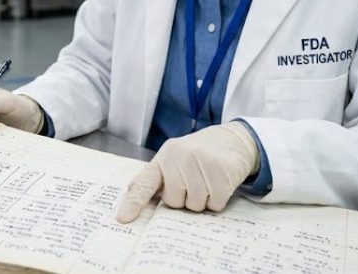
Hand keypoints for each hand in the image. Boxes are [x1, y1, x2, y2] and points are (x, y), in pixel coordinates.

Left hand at [115, 121, 258, 222]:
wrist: (233, 140)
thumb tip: (132, 190)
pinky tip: (219, 183)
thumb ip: (154, 175)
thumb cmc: (198, 154)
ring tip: (207, 182)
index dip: (134, 202)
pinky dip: (217, 200)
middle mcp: (180, 157)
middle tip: (193, 182)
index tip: (123, 218)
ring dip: (202, 200)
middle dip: (184, 199)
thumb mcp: (173, 158)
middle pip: (173, 202)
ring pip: (195, 206)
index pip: (146, 182)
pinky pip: (215, 205)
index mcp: (165, 156)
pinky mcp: (222, 172)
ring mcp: (202, 163)